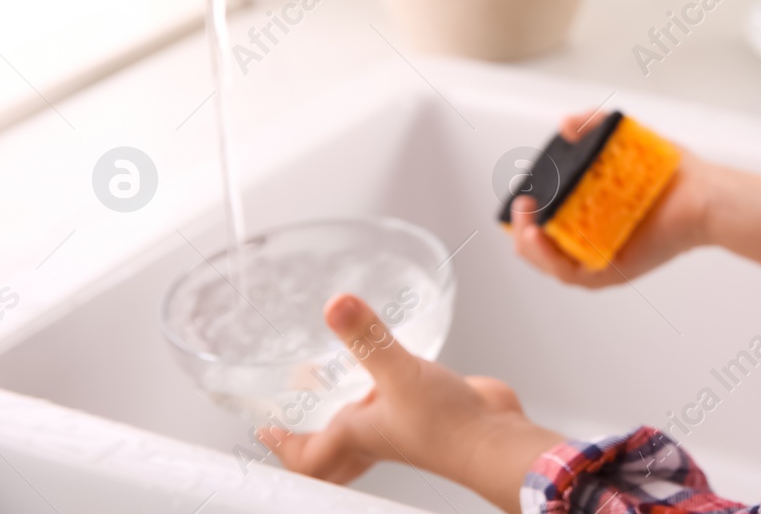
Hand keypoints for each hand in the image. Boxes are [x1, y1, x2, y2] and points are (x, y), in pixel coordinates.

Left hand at [262, 294, 561, 507]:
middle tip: (290, 422)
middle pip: (331, 454)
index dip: (283, 445)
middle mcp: (374, 434)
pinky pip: (394, 406)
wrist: (495, 440)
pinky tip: (389, 371)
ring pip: (361, 430)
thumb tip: (336, 305)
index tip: (264, 430)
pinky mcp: (428, 409)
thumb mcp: (399, 372)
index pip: (307, 455)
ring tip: (330, 391)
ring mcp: (401, 424)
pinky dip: (382, 395)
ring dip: (343, 419)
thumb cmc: (448, 426)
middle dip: (308, 443)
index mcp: (356, 434)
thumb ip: (367, 337)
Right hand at [509, 109, 711, 286]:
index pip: (548, 222)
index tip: (524, 192)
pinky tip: (539, 234)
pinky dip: (548, 256)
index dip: (529, 213)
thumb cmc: (670, 173)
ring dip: (529, 242)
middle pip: (542, 247)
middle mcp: (594, 240)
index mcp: (592, 216)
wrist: (705, 194)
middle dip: (522, 228)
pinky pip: (570, 273)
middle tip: (524, 203)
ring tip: (527, 219)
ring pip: (550, 263)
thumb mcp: (624, 141)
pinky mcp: (612, 270)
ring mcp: (601, 258)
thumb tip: (566, 123)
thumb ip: (594, 126)